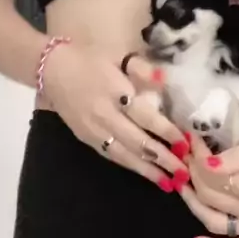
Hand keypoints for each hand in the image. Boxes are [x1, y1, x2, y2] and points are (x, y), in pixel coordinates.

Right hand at [42, 43, 188, 190]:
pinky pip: (112, 156)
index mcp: (115, 91)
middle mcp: (105, 114)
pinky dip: (131, 166)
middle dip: (163, 158)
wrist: (53, 70)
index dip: (166, 131)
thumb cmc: (91, 59)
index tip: (185, 143)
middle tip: (185, 173)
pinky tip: (147, 174)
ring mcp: (94, 130)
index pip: (145, 116)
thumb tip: (165, 79)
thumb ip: (142, 68)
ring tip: (170, 182)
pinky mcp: (87, 139)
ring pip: (125, 155)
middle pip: (138, 141)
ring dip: (149, 170)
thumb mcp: (118, 55)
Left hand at [180, 130, 238, 237]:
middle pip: (210, 198)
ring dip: (194, 205)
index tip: (190, 143)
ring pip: (215, 222)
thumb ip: (233, 156)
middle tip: (184, 158)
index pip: (210, 177)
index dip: (196, 159)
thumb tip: (205, 164)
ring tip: (182, 186)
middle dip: (192, 175)